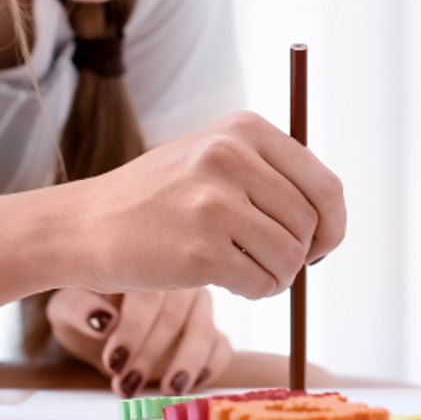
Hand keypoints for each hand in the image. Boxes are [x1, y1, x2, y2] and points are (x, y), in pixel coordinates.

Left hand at [47, 287, 231, 397]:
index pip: (148, 294)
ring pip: (203, 330)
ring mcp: (198, 306)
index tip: (114, 361)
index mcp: (144, 264)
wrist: (97, 326)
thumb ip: (78, 309)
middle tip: (126, 384)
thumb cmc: (85, 310)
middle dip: (151, 354)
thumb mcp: (68, 309)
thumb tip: (102, 320)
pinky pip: (221, 347)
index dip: (133, 329)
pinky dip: (210, 366)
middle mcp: (178, 279)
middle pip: (176, 315)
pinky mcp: (211, 332)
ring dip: (184, 364)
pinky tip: (190, 384)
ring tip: (166, 390)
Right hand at [66, 111, 344, 298]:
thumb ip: (273, 176)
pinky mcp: (199, 249)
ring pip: (291, 257)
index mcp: (246, 129)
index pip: (325, 186)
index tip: (319, 245)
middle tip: (270, 261)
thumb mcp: (216, 158)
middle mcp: (232, 156)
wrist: (87, 223)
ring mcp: (214, 202)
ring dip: (276, 275)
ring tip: (243, 267)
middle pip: (310, 225)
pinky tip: (223, 278)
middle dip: (301, 254)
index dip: (332, 224)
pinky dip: (253, 290)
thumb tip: (332, 220)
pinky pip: (261, 283)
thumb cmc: (162, 198)